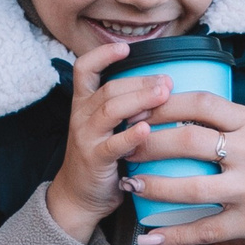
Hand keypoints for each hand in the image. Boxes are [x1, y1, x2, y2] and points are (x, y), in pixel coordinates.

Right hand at [43, 42, 172, 240]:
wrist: (78, 196)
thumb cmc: (101, 157)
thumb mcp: (106, 126)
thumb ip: (126, 106)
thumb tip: (165, 87)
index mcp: (84, 103)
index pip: (84, 69)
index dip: (103, 54)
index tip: (126, 48)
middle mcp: (82, 116)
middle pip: (109, 88)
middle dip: (140, 81)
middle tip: (167, 80)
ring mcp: (86, 138)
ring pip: (110, 110)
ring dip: (139, 99)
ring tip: (163, 94)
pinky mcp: (94, 160)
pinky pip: (112, 145)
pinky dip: (130, 136)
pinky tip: (147, 129)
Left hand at [125, 95, 244, 244]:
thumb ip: (229, 123)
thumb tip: (177, 113)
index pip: (201, 102)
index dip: (164, 104)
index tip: (139, 109)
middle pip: (188, 140)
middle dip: (148, 144)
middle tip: (124, 147)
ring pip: (190, 187)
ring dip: (153, 186)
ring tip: (130, 184)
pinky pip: (205, 230)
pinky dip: (173, 235)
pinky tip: (150, 237)